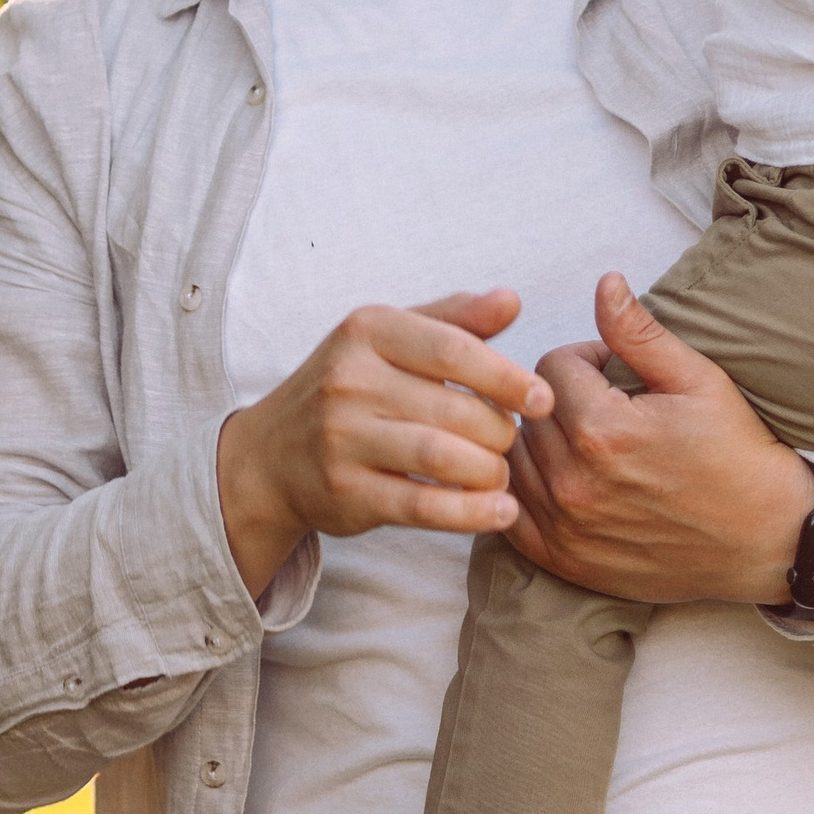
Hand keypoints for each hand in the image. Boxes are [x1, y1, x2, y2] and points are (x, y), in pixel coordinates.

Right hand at [216, 289, 552, 601]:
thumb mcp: (390, 338)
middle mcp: (349, 380)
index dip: (507, 377)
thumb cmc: (350, 387)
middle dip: (499, 431)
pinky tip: (499, 512)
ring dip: (489, 472)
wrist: (269, 456)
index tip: (544, 400)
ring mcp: (342, 437)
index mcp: (367, 329)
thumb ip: (454, 318)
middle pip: (453, 408)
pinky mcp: (345, 491)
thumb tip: (512, 300)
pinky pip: (420, 505)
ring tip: (506, 477)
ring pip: (439, 456)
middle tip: (514, 444)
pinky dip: (468, 513)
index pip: (453, 350)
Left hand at [504, 273, 813, 604]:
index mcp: (601, 430)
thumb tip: (604, 282)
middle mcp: (573, 483)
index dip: (587, 360)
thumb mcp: (697, 380)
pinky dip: (529, 492)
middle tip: (609, 408)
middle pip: (530, 411)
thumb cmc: (735, 454)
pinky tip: (568, 482)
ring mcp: (566, 528)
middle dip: (564, 399)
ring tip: (593, 445)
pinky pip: (513, 512)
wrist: (765, 538)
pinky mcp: (565, 561)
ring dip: (544, 443)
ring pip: (516, 459)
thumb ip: (639, 332)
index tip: (618, 374)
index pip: (553, 366)